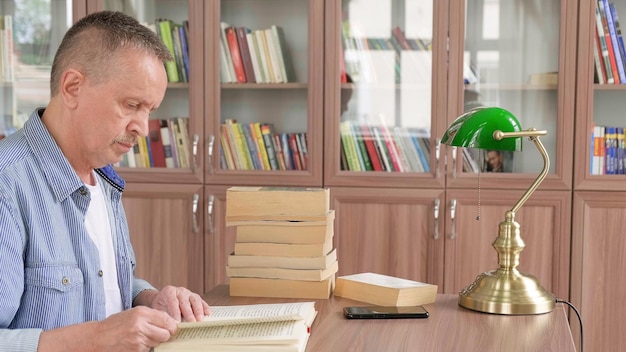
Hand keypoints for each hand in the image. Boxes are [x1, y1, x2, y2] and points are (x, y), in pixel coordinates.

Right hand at [38, 306, 176, 351]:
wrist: (97, 338)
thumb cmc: (116, 325)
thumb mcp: (134, 313)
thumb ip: (152, 316)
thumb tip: (171, 322)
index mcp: (142, 313)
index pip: (168, 320)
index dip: (172, 326)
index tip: (170, 328)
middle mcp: (141, 325)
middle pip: (167, 333)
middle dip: (165, 335)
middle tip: (158, 334)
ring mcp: (138, 340)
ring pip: (159, 342)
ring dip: (155, 342)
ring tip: (143, 338)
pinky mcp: (136, 351)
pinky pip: (149, 350)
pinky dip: (146, 348)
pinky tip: (136, 344)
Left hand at [141, 285, 210, 321]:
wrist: (163, 299)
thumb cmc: (160, 305)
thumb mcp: (158, 308)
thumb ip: (163, 314)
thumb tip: (169, 323)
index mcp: (169, 291)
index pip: (173, 302)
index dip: (175, 312)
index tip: (177, 322)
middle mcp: (180, 291)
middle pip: (185, 302)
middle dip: (189, 313)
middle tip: (191, 322)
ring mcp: (189, 293)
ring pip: (195, 300)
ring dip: (198, 311)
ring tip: (200, 320)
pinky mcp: (195, 296)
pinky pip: (201, 301)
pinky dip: (205, 307)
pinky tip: (208, 313)